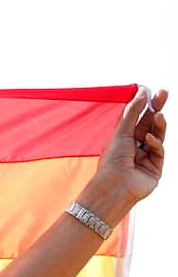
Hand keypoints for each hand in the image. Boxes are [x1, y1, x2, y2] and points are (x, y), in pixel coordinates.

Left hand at [95, 85, 166, 206]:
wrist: (114, 186)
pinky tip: (149, 139)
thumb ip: (132, 112)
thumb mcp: (121, 132)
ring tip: (159, 115)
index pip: (138, 119)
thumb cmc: (111, 160)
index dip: (145, 105)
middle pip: (150, 124)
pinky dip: (155, 143)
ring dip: (158, 124)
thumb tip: (142, 92)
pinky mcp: (155, 168)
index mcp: (123, 139)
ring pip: (157, 136)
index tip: (152, 91)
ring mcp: (146, 158)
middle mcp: (135, 148)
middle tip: (164, 93)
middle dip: (157, 108)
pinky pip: (159, 150)